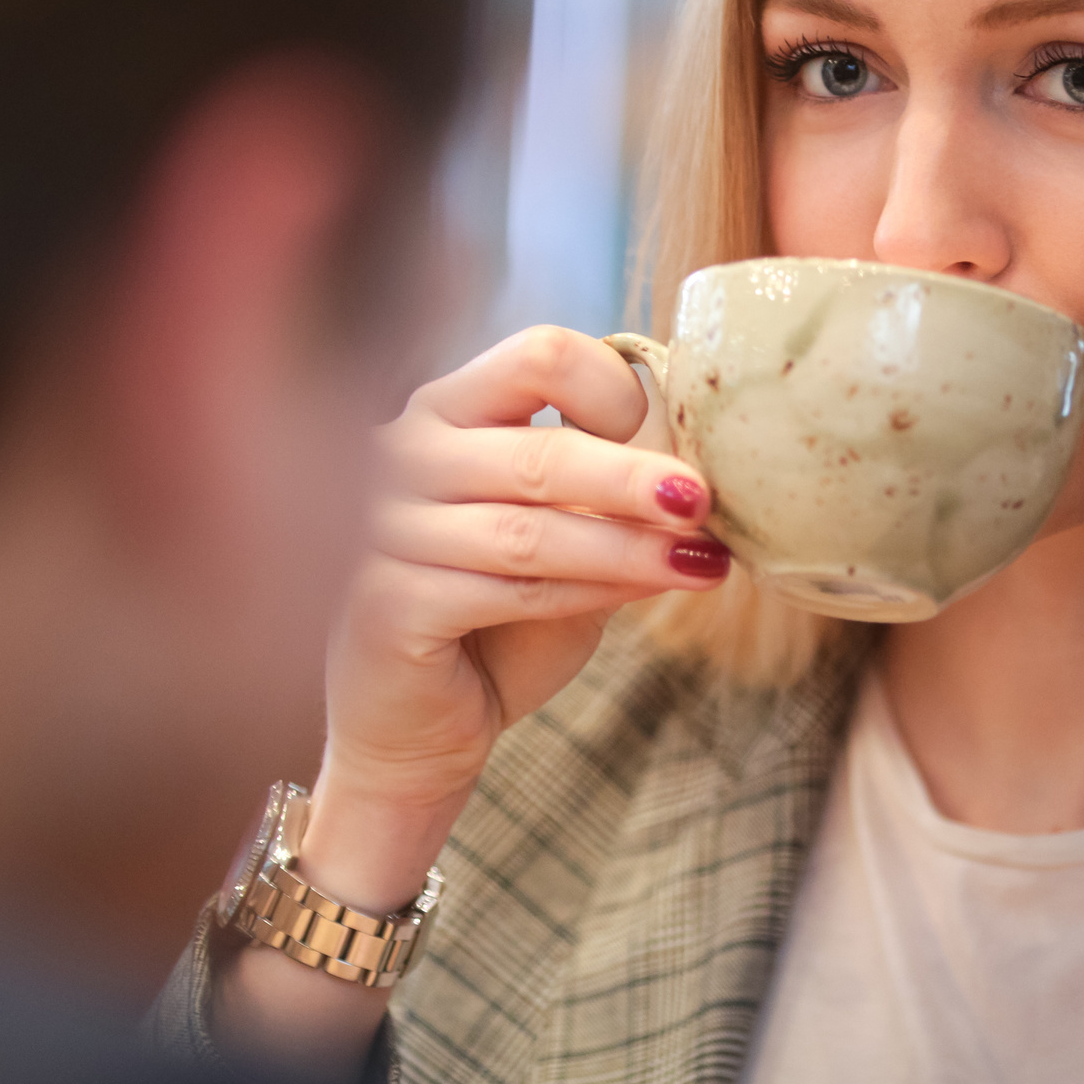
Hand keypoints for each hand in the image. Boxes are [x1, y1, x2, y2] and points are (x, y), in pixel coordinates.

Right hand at [214, 327, 724, 1083]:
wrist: (416, 728)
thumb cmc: (494, 617)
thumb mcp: (562, 536)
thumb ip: (605, 495)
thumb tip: (704, 467)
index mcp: (448, 408)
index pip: (537, 356)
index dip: (614, 390)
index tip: (671, 441)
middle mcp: (399, 452)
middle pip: (536, 448)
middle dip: (633, 478)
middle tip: (704, 502)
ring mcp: (379, 527)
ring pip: (529, 529)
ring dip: (627, 549)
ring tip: (702, 565)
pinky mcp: (382, 601)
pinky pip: (505, 589)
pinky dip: (586, 592)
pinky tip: (640, 596)